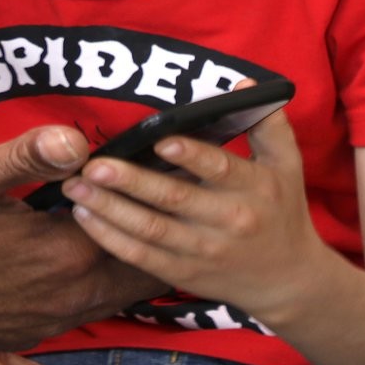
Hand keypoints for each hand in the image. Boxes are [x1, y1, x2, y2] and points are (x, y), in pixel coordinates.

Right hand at [0, 125, 166, 348]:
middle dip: (156, 228)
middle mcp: (61, 297)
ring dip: (132, 256)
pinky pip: (82, 308)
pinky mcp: (24, 333)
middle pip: (138, 265)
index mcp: (57, 257)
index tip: (170, 160)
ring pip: (114, 291)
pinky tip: (86, 250)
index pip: (133, 220)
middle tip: (168, 191)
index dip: (151, 189)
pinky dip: (100, 280)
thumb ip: (23, 158)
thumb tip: (76, 137)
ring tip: (140, 217)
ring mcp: (44, 321)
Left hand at [62, 106, 331, 320]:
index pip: (220, 168)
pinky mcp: (182, 272)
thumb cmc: (282, 211)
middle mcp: (227, 220)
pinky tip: (84, 216)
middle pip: (173, 200)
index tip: (160, 141)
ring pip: (149, 230)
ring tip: (76, 187)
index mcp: (254, 188)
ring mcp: (202, 250)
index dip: (190, 156)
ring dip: (108, 209)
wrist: (287, 281)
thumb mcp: (288, 164)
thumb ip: (269, 123)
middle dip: (129, 182)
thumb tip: (244, 83)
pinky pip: (140, 256)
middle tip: (93, 165)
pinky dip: (110, 238)